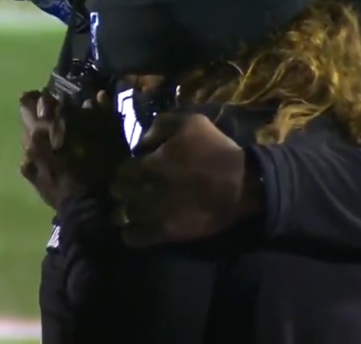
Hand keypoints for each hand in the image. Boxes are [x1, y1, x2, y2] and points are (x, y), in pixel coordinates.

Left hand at [18, 90, 130, 209]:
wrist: (86, 206)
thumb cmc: (101, 168)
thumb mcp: (110, 137)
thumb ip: (103, 113)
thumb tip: (98, 96)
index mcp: (54, 122)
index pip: (44, 99)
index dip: (51, 96)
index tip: (56, 96)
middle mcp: (36, 134)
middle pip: (26, 110)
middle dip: (33, 105)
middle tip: (43, 105)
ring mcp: (29, 155)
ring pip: (25, 133)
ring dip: (33, 129)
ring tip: (45, 132)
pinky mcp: (29, 173)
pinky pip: (26, 157)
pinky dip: (34, 154)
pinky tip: (42, 157)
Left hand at [110, 112, 262, 246]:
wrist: (242, 185)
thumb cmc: (216, 151)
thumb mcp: (191, 122)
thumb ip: (160, 125)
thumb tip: (143, 141)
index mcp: (147, 165)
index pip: (122, 169)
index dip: (128, 169)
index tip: (136, 170)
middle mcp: (144, 191)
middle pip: (118, 192)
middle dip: (124, 189)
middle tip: (134, 189)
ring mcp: (153, 214)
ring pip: (122, 216)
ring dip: (125, 211)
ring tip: (134, 210)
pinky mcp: (165, 233)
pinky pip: (134, 238)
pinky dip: (131, 233)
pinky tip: (137, 228)